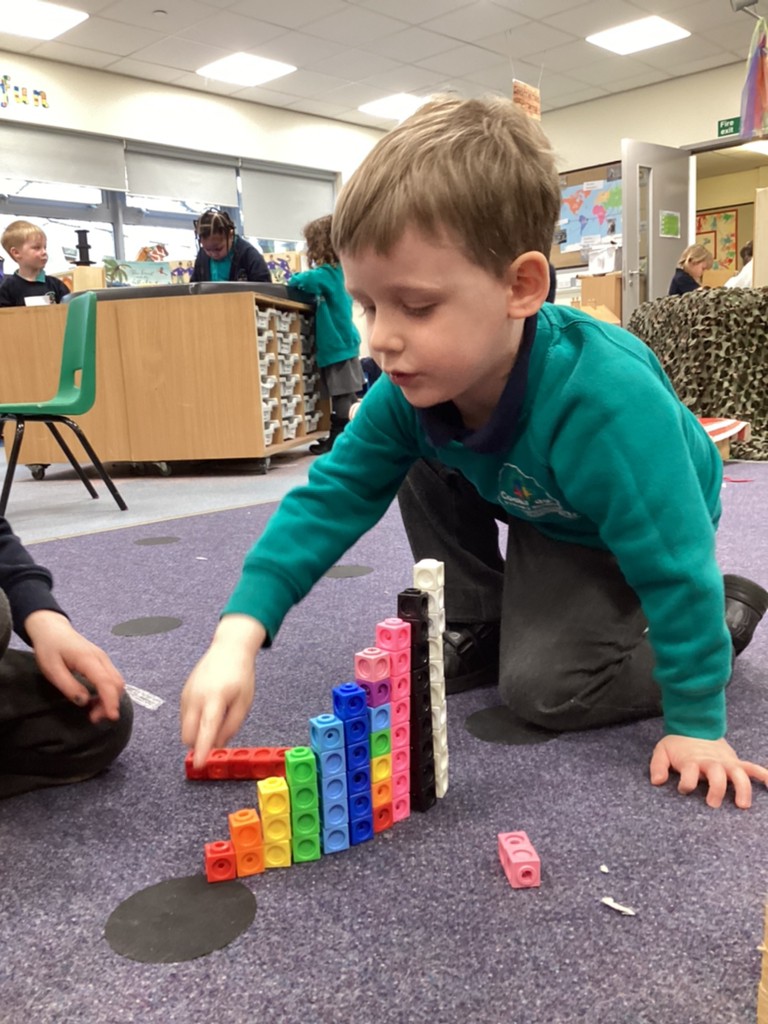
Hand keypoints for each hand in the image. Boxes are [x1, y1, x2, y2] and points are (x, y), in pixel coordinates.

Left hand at [24, 609, 124, 723]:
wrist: (52, 628)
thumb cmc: (49, 647)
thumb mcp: (52, 669)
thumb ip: (69, 686)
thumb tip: (84, 702)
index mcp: (88, 659)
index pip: (106, 682)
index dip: (110, 701)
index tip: (111, 717)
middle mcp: (101, 658)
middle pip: (117, 683)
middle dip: (111, 703)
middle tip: (94, 718)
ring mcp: (103, 659)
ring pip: (116, 681)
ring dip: (110, 699)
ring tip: (94, 712)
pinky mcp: (101, 661)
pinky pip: (112, 678)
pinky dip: (108, 692)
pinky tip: (95, 700)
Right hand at [180, 615, 266, 768]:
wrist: (228, 649)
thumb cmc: (240, 675)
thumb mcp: (244, 702)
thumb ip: (232, 725)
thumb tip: (218, 745)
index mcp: (215, 699)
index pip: (206, 730)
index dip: (202, 750)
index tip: (199, 765)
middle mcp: (196, 697)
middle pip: (188, 734)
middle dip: (198, 744)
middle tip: (215, 741)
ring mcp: (187, 695)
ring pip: (185, 727)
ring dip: (196, 733)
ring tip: (217, 715)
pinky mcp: (183, 694)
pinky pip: (185, 717)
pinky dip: (195, 722)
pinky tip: (209, 709)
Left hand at [650, 734, 767, 808]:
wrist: (694, 726)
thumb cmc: (678, 744)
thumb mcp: (662, 751)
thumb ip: (658, 766)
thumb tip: (657, 782)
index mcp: (692, 760)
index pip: (690, 773)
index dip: (686, 782)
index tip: (684, 789)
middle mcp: (711, 762)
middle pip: (716, 775)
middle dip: (716, 789)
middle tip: (712, 804)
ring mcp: (726, 763)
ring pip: (738, 774)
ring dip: (742, 788)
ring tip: (742, 805)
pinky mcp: (735, 762)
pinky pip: (753, 768)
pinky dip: (764, 775)